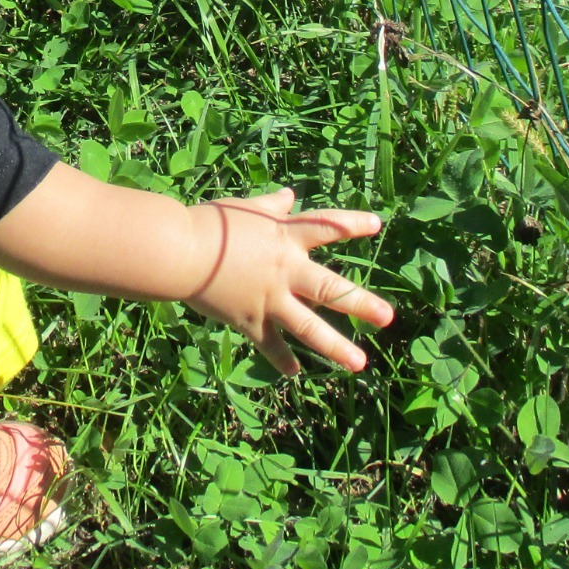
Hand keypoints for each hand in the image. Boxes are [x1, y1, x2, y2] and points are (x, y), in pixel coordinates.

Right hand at [185, 188, 393, 376]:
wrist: (181, 253)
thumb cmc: (211, 224)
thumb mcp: (245, 208)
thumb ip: (272, 205)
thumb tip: (290, 195)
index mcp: (284, 237)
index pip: (325, 227)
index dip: (352, 224)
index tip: (377, 224)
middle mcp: (285, 270)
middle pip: (329, 289)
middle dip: (361, 304)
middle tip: (388, 318)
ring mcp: (270, 299)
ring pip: (309, 327)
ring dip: (336, 347)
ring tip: (360, 363)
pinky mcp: (251, 321)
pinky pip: (271, 345)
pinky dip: (283, 360)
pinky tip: (296, 373)